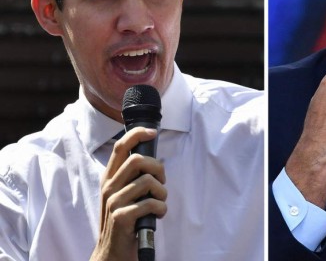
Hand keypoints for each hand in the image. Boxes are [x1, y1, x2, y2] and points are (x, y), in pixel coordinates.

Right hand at [90, 127, 166, 260]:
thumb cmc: (125, 220)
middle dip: (158, 168)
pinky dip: (161, 208)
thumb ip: (133, 177)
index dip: (137, 134)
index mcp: (110, 178)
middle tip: (161, 181)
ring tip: (160, 202)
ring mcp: (113, 202)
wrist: (112, 252)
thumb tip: (154, 161)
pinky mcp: (121, 217)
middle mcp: (109, 187)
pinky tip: (158, 215)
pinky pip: (151, 203)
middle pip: (137, 160)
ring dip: (162, 192)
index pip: (120, 146)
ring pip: (147, 182)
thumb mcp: (123, 194)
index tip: (153, 132)